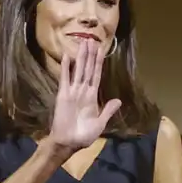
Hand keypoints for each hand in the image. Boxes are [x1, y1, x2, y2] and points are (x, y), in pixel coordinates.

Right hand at [48, 38, 120, 155]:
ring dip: (81, 57)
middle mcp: (83, 91)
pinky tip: (67, 56)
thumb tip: (118, 100)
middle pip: (87, 69)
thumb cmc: (83, 136)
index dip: (98, 63)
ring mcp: (72, 91)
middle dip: (90, 55)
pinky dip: (66, 67)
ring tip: (83, 43)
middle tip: (91, 39)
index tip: (101, 50)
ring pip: (79, 70)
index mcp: (92, 97)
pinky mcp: (63, 94)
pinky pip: (65, 78)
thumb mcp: (100, 124)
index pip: (96, 76)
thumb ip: (108, 111)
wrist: (67, 143)